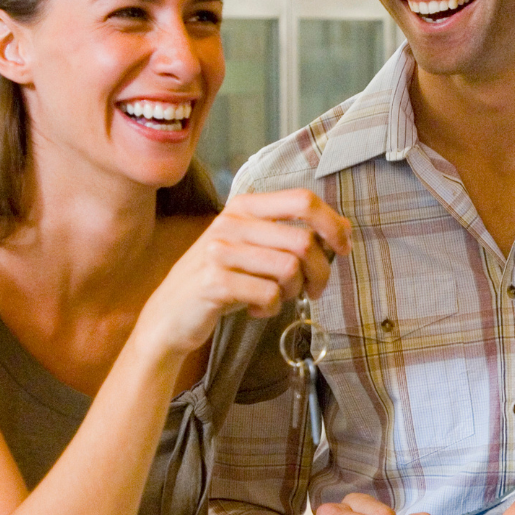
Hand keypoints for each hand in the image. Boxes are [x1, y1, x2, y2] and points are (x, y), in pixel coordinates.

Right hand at [136, 189, 351, 358]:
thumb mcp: (255, 248)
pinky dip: (271, 309)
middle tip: (313, 290)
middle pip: (303, 241)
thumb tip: (344, 227)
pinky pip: (268, 295)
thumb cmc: (223, 279)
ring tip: (277, 298)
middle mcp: (232, 221)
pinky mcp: (214, 281)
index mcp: (246, 206)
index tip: (343, 249)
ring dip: (293, 292)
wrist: (170, 314)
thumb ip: (292, 233)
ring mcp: (220, 250)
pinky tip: (256, 309)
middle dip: (320, 272)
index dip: (332, 224)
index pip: (303, 200)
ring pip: (289, 269)